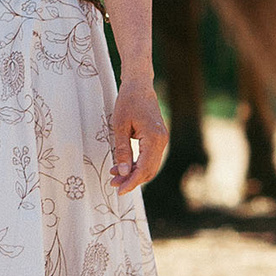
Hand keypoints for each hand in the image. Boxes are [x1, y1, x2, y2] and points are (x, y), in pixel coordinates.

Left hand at [107, 74, 168, 194]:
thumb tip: (122, 172)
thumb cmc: (128, 101)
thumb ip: (122, 150)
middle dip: (132, 180)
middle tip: (114, 184)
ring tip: (115, 176)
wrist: (139, 85)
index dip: (131, 182)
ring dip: (134, 174)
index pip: (143, 168)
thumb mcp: (119, 126)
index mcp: (154, 138)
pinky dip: (137, 164)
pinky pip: (149, 157)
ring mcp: (161, 140)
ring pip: (149, 166)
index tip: (119, 190)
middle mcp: (162, 141)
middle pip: (148, 170)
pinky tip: (122, 166)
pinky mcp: (158, 139)